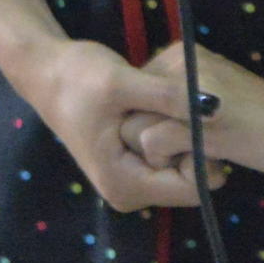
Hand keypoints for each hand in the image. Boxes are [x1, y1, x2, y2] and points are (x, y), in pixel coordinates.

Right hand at [9, 37, 225, 211]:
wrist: (47, 70)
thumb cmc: (78, 77)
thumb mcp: (123, 82)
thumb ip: (168, 97)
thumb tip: (217, 107)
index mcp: (125, 185)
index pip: (190, 187)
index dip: (205, 153)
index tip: (206, 116)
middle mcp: (130, 192)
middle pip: (188, 179)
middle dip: (196, 143)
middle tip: (192, 103)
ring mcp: (132, 179)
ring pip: (181, 165)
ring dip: (186, 135)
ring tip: (179, 99)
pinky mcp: (134, 163)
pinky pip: (169, 155)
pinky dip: (175, 131)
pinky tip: (170, 103)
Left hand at [135, 42, 263, 183]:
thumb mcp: (210, 97)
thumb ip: (175, 101)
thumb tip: (133, 120)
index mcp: (181, 56)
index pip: (132, 96)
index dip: (148, 126)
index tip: (182, 142)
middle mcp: (180, 64)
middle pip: (128, 113)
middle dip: (149, 144)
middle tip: (190, 156)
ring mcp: (189, 91)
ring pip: (136, 130)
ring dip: (161, 158)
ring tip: (201, 160)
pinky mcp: (201, 122)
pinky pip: (155, 147)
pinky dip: (174, 167)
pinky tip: (210, 167)